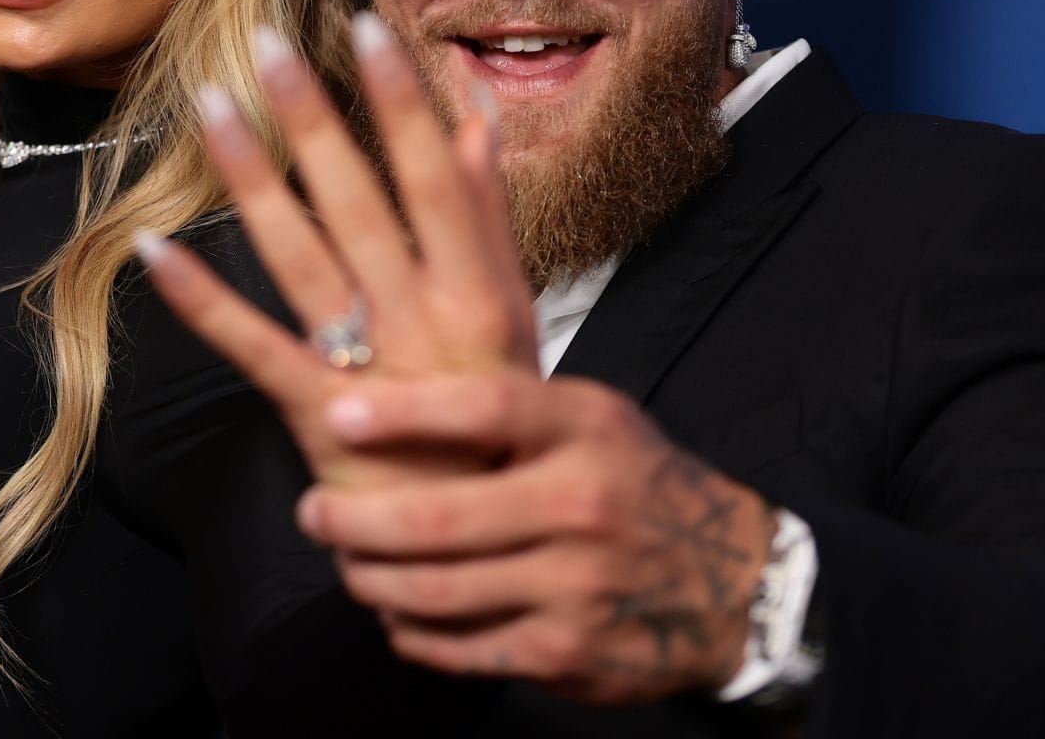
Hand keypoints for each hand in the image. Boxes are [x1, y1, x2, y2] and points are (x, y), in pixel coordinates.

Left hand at [137, 12, 537, 486]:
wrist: (485, 549)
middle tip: (263, 41)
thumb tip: (478, 114)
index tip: (362, 26)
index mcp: (481, 293)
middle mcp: (425, 322)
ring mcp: (369, 370)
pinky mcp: (319, 416)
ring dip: (253, 178)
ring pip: (301, 253)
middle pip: (360, 199)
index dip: (399, 100)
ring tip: (208, 108)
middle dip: (311, 116)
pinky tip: (154, 250)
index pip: (439, 175)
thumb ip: (491, 216)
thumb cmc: (500, 426)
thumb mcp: (515, 318)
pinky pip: (251, 347)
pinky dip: (201, 299)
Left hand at [295, 367, 775, 705]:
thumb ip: (514, 409)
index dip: (403, 412)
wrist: (732, 583)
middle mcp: (581, 505)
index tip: (339, 414)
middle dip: (356, 520)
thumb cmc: (638, 483)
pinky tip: (394, 613)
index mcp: (586, 429)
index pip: (485, 410)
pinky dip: (411, 632)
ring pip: (436, 591)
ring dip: (371, 580)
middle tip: (312, 512)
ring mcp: (574, 585)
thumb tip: (396, 392)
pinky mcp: (565, 652)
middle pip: (440, 518)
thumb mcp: (595, 419)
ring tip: (346, 562)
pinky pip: (460, 647)